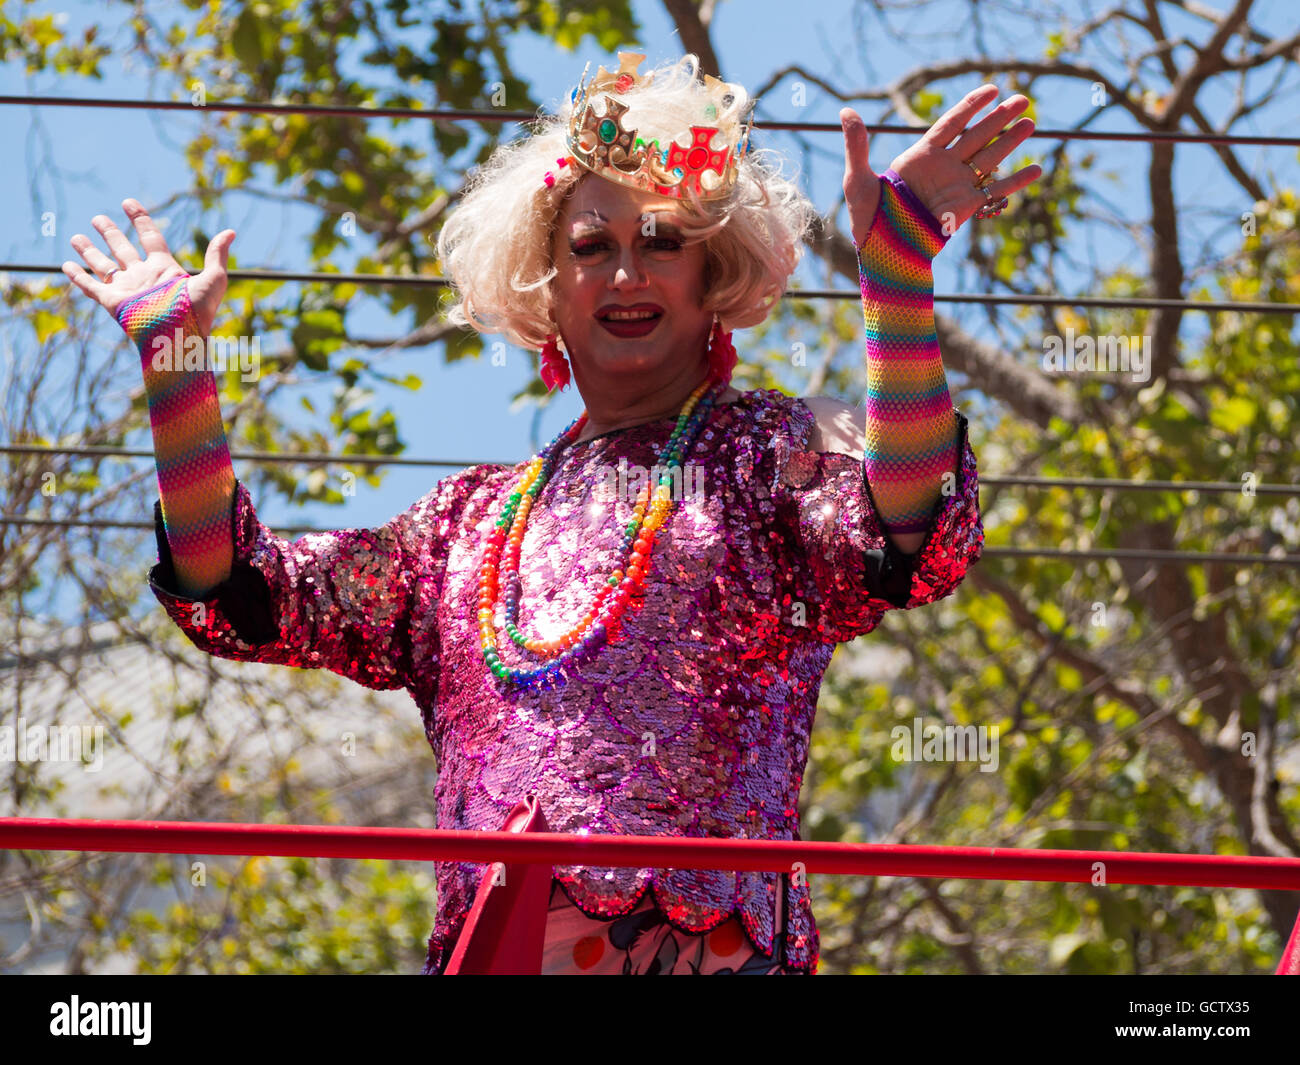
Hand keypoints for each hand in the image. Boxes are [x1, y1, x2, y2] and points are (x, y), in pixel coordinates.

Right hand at [62, 198, 235, 335]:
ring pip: (102, 265)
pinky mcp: (112, 302)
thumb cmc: (198, 311)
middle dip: (109, 233)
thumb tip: (231, 231)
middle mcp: (142, 276)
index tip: (128, 203)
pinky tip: (65, 265)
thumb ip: (217, 255)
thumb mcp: (213, 279)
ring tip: (75, 237)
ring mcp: (126, 289)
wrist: (178, 336)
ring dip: (88, 251)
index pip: (150, 238)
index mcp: (164, 269)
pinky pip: (90, 286)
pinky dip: (77, 276)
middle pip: (122, 249)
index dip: (140, 220)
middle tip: (97, 218)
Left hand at [841, 85, 1041, 247]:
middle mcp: (943, 166)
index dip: (971, 105)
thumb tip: (846, 112)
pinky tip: (1036, 169)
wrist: (883, 254)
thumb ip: (857, 146)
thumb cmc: (867, 219)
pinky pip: (995, 191)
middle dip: (1000, 117)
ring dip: (1010, 141)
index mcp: (921, 155)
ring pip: (989, 157)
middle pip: (977, 135)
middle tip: (1024, 98)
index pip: (951, 123)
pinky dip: (1016, 181)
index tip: (992, 88)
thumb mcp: (856, 180)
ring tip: (1031, 122)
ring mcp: (957, 185)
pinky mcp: (967, 207)